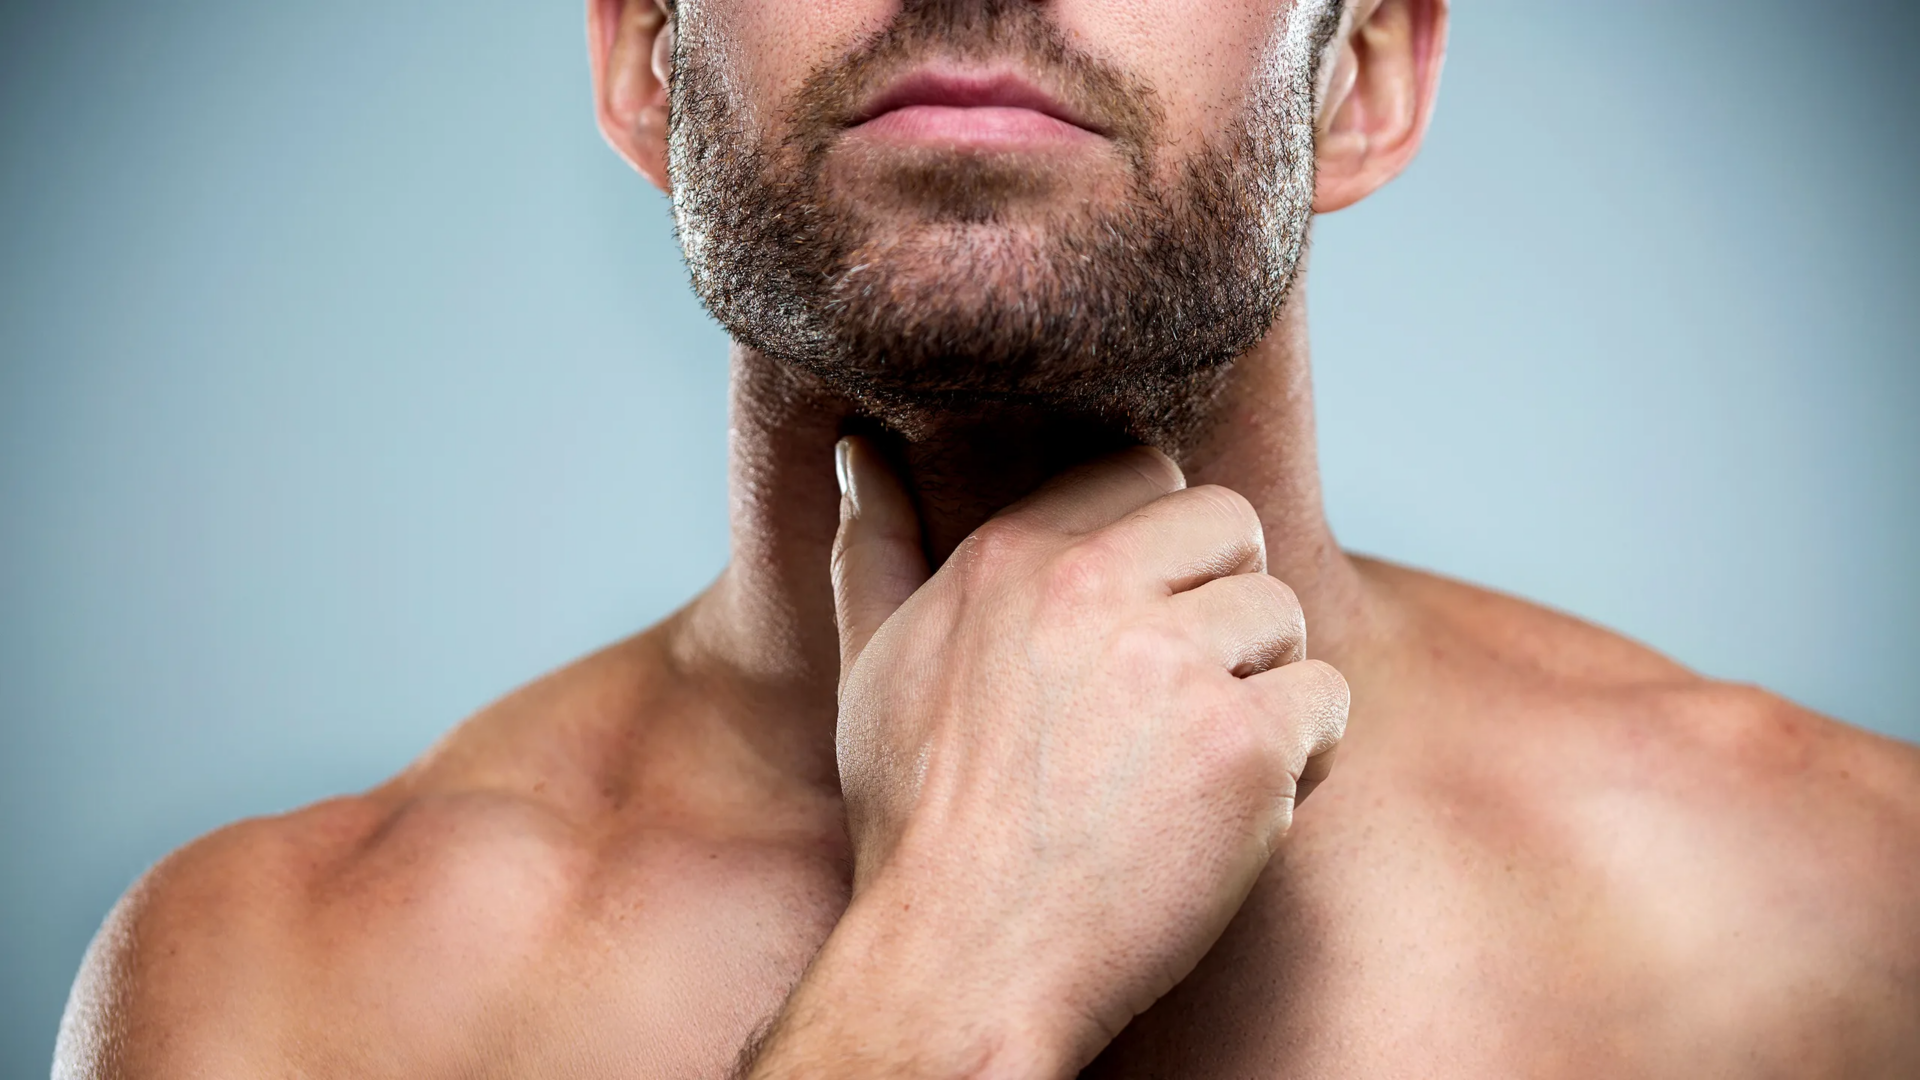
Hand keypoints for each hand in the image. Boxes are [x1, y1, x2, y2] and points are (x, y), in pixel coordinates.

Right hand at [750, 439, 1347, 1078]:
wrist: (964, 963)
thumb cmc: (915, 822)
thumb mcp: (872, 665)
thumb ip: (875, 545)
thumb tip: (858, 448)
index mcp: (1013, 555)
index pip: (1144, 472)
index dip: (1159, 547)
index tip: (1138, 620)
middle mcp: (1093, 589)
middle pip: (1232, 521)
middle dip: (1224, 596)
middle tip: (1180, 689)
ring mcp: (1173, 664)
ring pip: (1285, 614)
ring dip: (1262, 683)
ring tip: (1196, 762)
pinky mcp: (1242, 746)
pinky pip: (1325, 702)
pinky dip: (1301, 758)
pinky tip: (1233, 809)